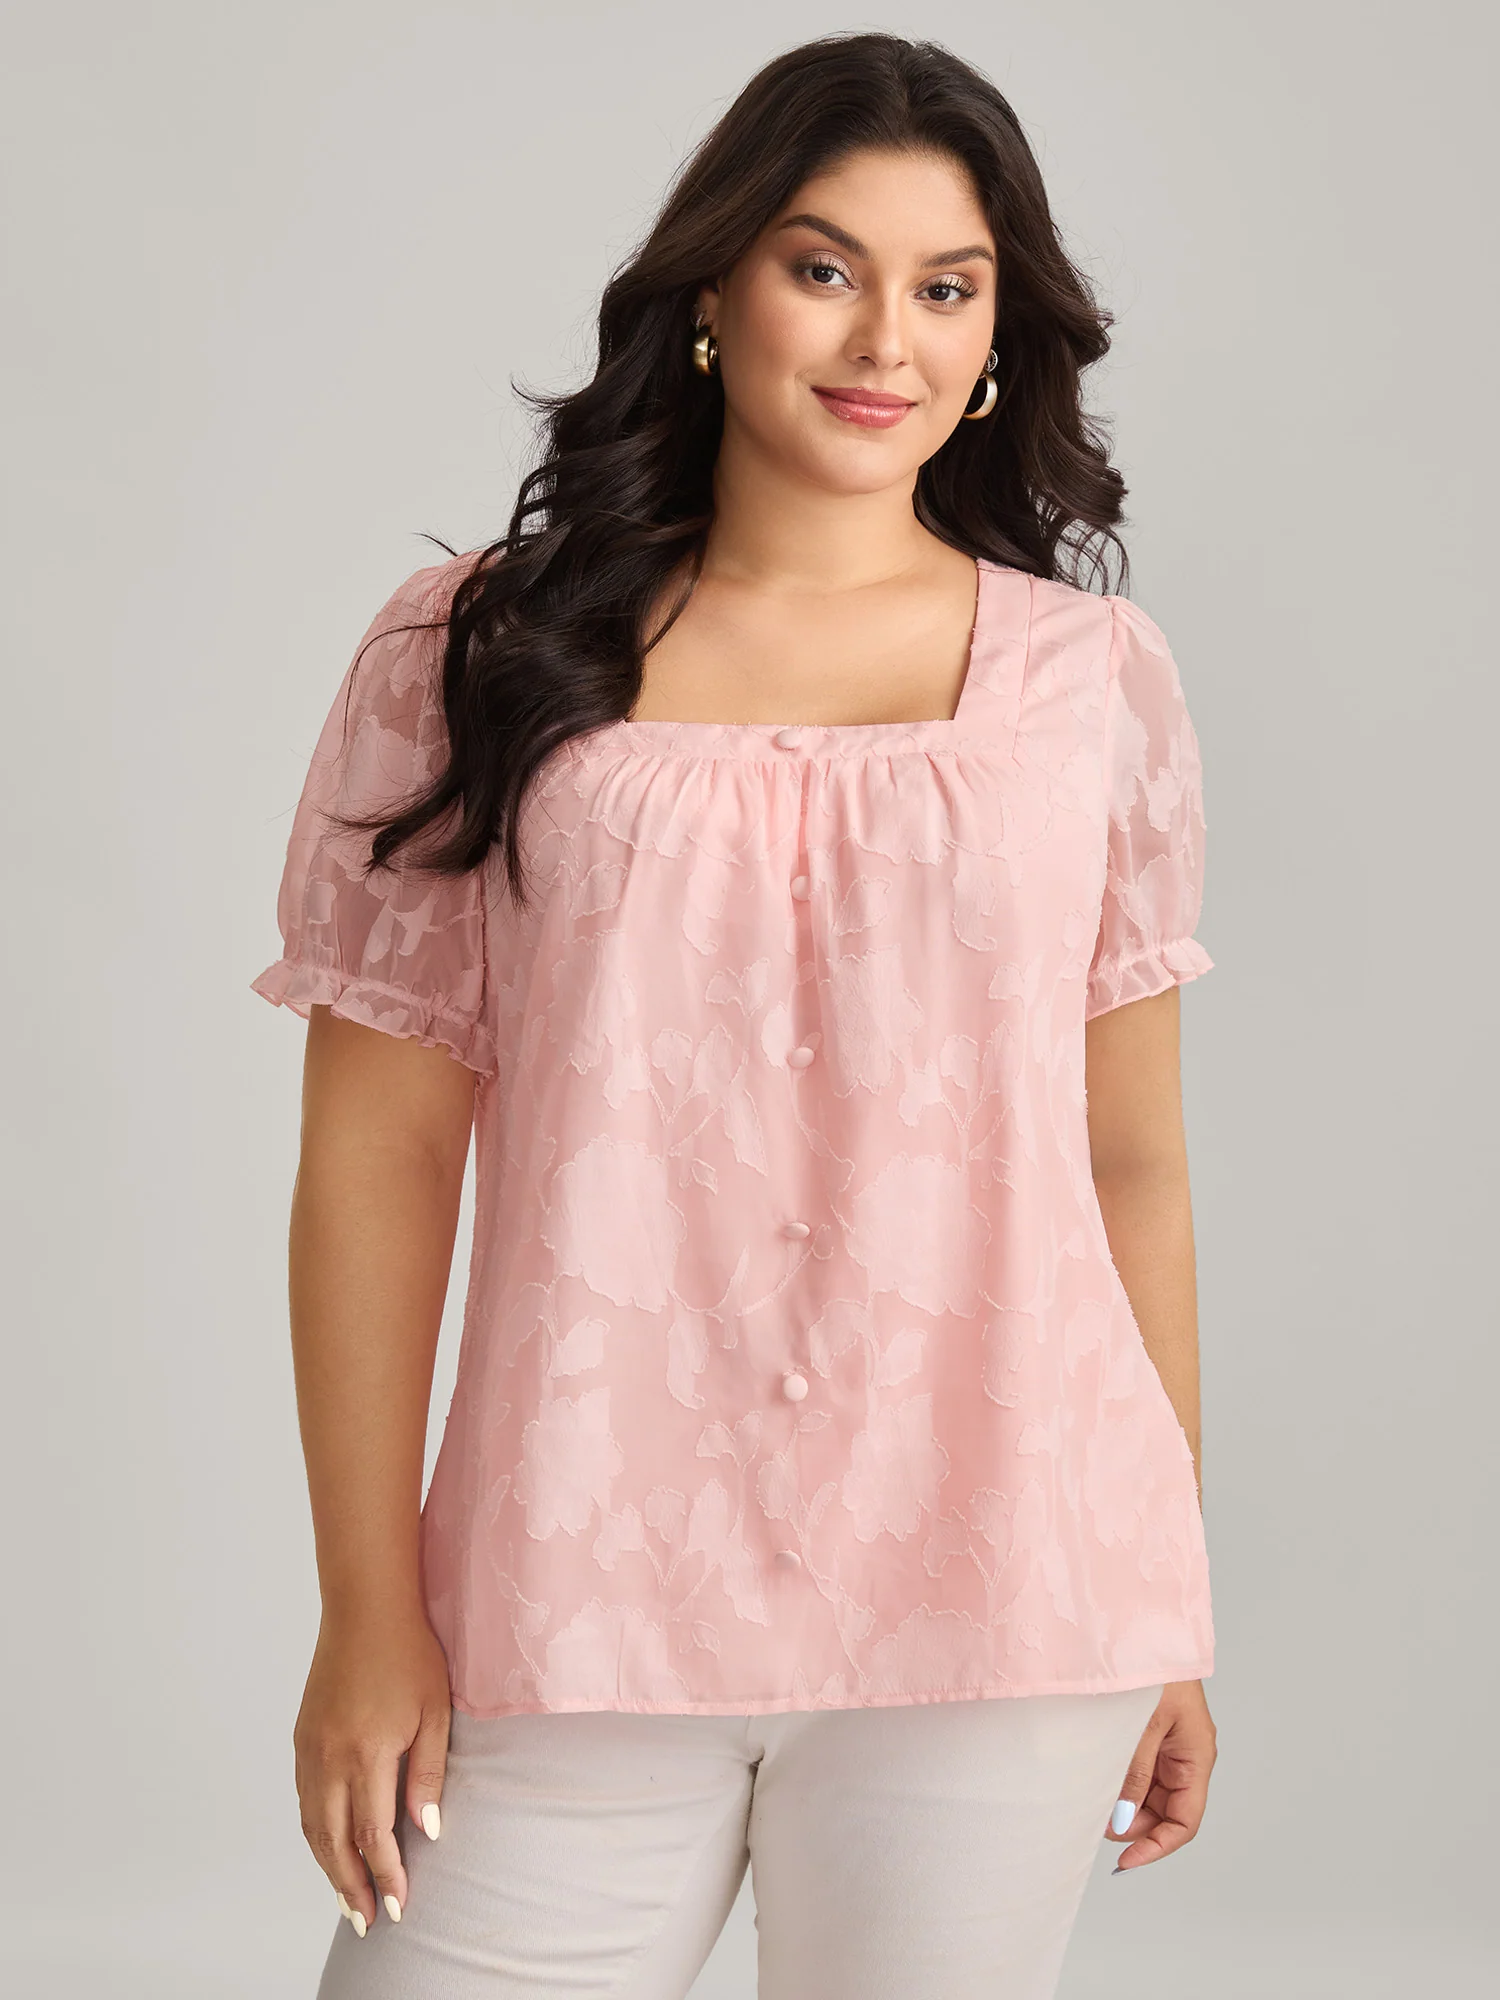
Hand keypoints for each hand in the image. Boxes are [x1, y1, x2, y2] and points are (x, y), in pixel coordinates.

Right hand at [293, 1607, 451, 1934]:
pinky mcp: (301, 1737)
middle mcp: (330, 1757)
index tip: (399, 1906)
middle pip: (334, 1841)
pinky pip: (303, 1800)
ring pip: (312, 1825)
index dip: (386, 1874)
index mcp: (367, 1752)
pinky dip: (314, 1833)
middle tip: (369, 1920)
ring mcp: (310, 1748)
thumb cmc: (409, 1653)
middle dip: (351, 1886)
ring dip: (328, 1866)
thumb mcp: (435, 1711)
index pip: (373, 1833)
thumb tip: (428, 1831)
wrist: (365, 1607)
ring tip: (348, 1897)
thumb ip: (430, 1774)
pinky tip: (328, 1847)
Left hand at [1105, 1679, 1216, 1870]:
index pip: (1185, 1821)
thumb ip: (1134, 1773)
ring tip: (1091, 1801)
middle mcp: (1185, 1754)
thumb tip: (1121, 1821)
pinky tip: (1095, 1780)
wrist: (1141, 1621)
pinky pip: (1136, 1768)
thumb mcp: (1143, 1725)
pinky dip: (1117, 1780)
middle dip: (1133, 1825)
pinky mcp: (1148, 1731)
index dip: (1157, 1847)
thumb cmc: (1152, 1666)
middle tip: (1095, 1823)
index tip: (1124, 1861)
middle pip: (1165, 1812)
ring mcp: (1167, 1743)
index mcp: (1196, 1755)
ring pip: (1148, 1792)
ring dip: (1122, 1803)